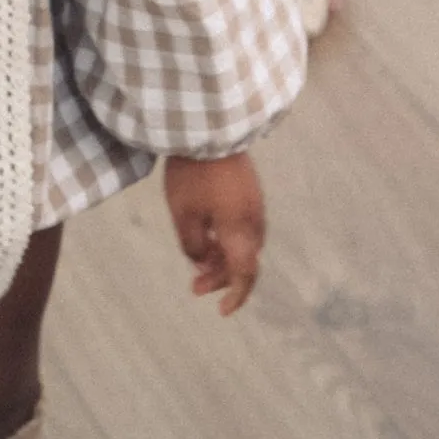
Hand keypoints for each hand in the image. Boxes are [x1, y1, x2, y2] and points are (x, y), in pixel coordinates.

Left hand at [163, 152, 264, 314]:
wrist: (208, 129)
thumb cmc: (192, 174)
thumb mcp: (183, 214)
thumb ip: (193, 245)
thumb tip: (201, 262)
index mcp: (240, 230)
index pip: (245, 273)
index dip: (236, 295)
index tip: (221, 310)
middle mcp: (253, 220)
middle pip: (244, 261)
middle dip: (221, 277)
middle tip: (195, 287)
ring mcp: (254, 203)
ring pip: (244, 244)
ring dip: (223, 258)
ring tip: (198, 261)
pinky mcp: (249, 190)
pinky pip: (242, 226)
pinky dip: (227, 239)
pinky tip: (206, 236)